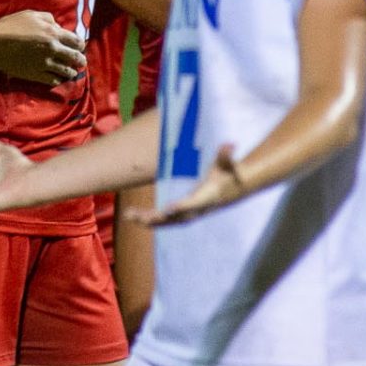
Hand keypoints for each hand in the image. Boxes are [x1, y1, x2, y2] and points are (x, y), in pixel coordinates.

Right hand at [0, 10, 85, 84]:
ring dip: (71, 72)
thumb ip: (48, 18)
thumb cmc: (11, 26)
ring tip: (71, 72)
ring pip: (66, 71)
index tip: (79, 47)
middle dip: (81, 60)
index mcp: (53, 33)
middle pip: (75, 58)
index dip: (80, 45)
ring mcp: (45, 64)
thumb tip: (58, 26)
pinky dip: (57, 80)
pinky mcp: (36, 75)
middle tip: (81, 62)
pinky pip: (53, 80)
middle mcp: (53, 49)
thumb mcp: (31, 15)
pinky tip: (57, 78)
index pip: (76, 41)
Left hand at [128, 144, 248, 226]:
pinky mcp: (187, 213)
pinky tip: (136, 217)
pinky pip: (168, 219)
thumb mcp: (228, 163)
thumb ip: (225, 155)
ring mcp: (192, 213)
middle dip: (158, 218)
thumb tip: (230, 145)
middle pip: (177, 217)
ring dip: (149, 220)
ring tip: (129, 215)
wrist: (235, 189)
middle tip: (139, 217)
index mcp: (208, 196)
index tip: (167, 209)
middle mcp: (198, 209)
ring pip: (169, 221)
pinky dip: (152, 220)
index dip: (181, 207)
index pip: (193, 203)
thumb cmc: (229, 172)